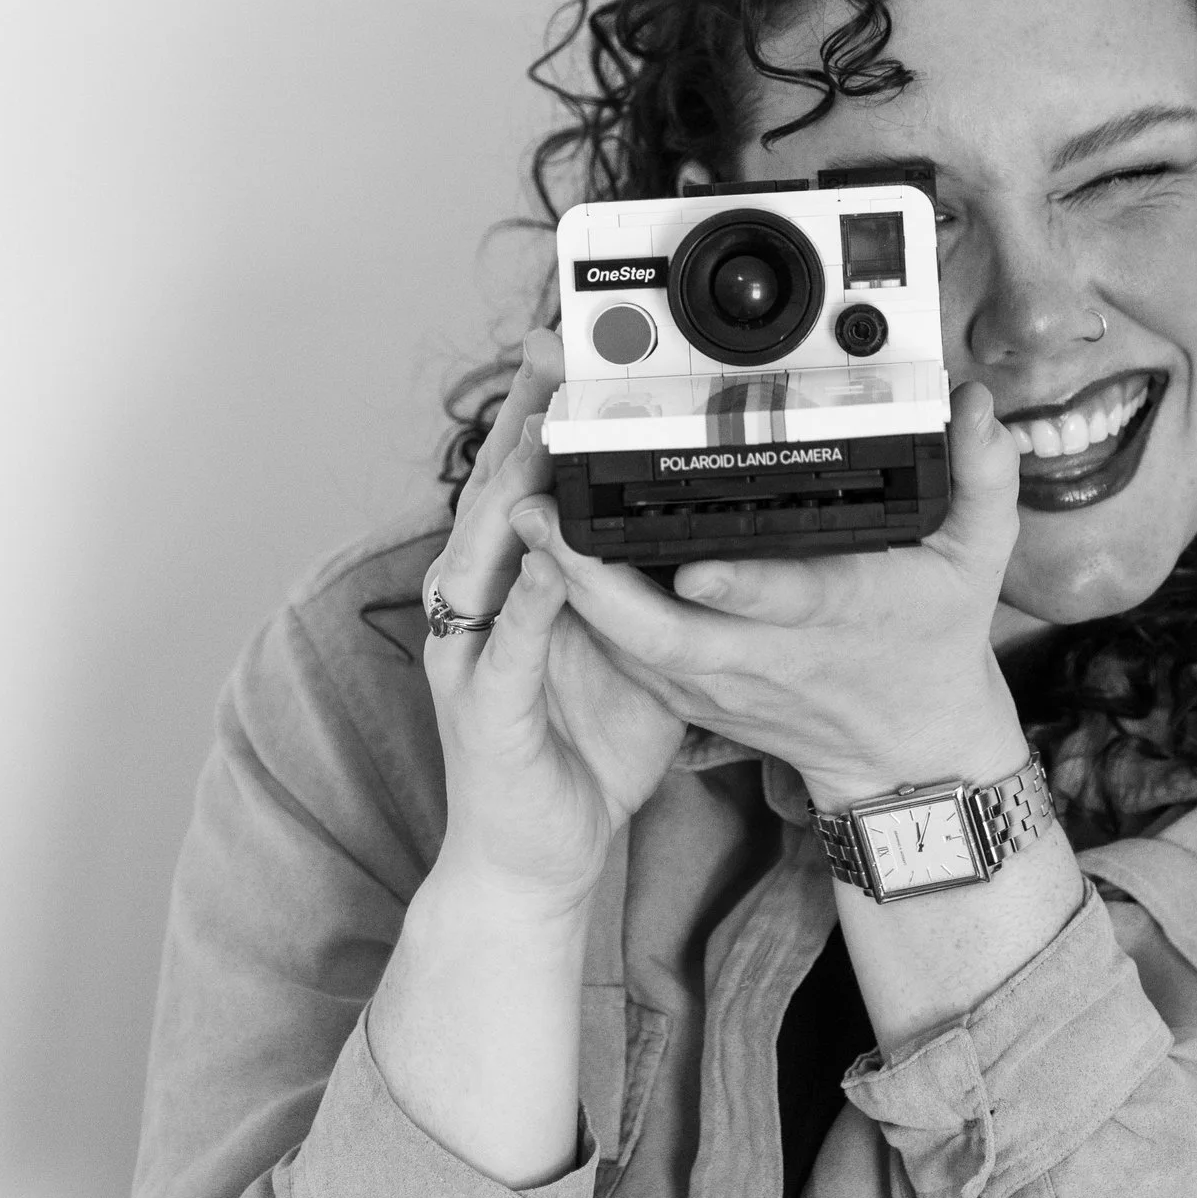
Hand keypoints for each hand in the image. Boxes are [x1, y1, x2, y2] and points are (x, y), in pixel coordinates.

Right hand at [419, 329, 688, 914]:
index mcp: (514, 581)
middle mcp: (481, 604)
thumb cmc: (583, 746)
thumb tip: (723, 514)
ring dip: (513, 491)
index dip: (540, 407)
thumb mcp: (635, 642)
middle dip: (518, 417)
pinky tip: (553, 563)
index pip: (521, 476)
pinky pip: (509, 646)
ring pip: (483, 554)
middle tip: (550, 351)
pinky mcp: (484, 710)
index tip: (572, 342)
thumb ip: (656, 577)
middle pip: (491, 491)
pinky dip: (530, 602)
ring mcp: (473, 653)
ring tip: (546, 431)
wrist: (535, 855)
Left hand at [507, 381, 1025, 809]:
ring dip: (573, 593)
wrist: (905, 753)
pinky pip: (627, 657)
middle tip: (542, 512)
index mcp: (835, 614)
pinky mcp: (696, 693)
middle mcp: (767, 654)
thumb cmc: (935, 643)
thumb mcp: (977, 562)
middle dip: (597, 580)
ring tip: (526, 520)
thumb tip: (981, 407)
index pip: (783, 600)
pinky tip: (545, 563)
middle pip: (667, 633)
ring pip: (632, 650)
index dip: (739, 586)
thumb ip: (983, 479)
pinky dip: (584, 614)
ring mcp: (723, 680)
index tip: (695, 568)